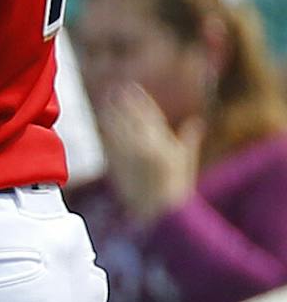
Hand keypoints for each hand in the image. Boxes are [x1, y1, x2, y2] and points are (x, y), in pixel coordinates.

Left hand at [98, 82, 201, 224]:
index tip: (133, 88)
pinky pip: (109, 143)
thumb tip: (196, 122)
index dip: (140, 100)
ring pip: (115, 128)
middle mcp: (142, 147)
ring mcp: (126, 156)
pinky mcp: (115, 165)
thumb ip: (189, 140)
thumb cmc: (178, 188)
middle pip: (128, 117)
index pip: (148, 115)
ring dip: (111, 112)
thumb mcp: (187, 162)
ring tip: (107, 100)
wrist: (161, 213)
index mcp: (161, 144)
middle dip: (122, 102)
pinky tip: (104, 122)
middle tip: (116, 89)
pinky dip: (106, 131)